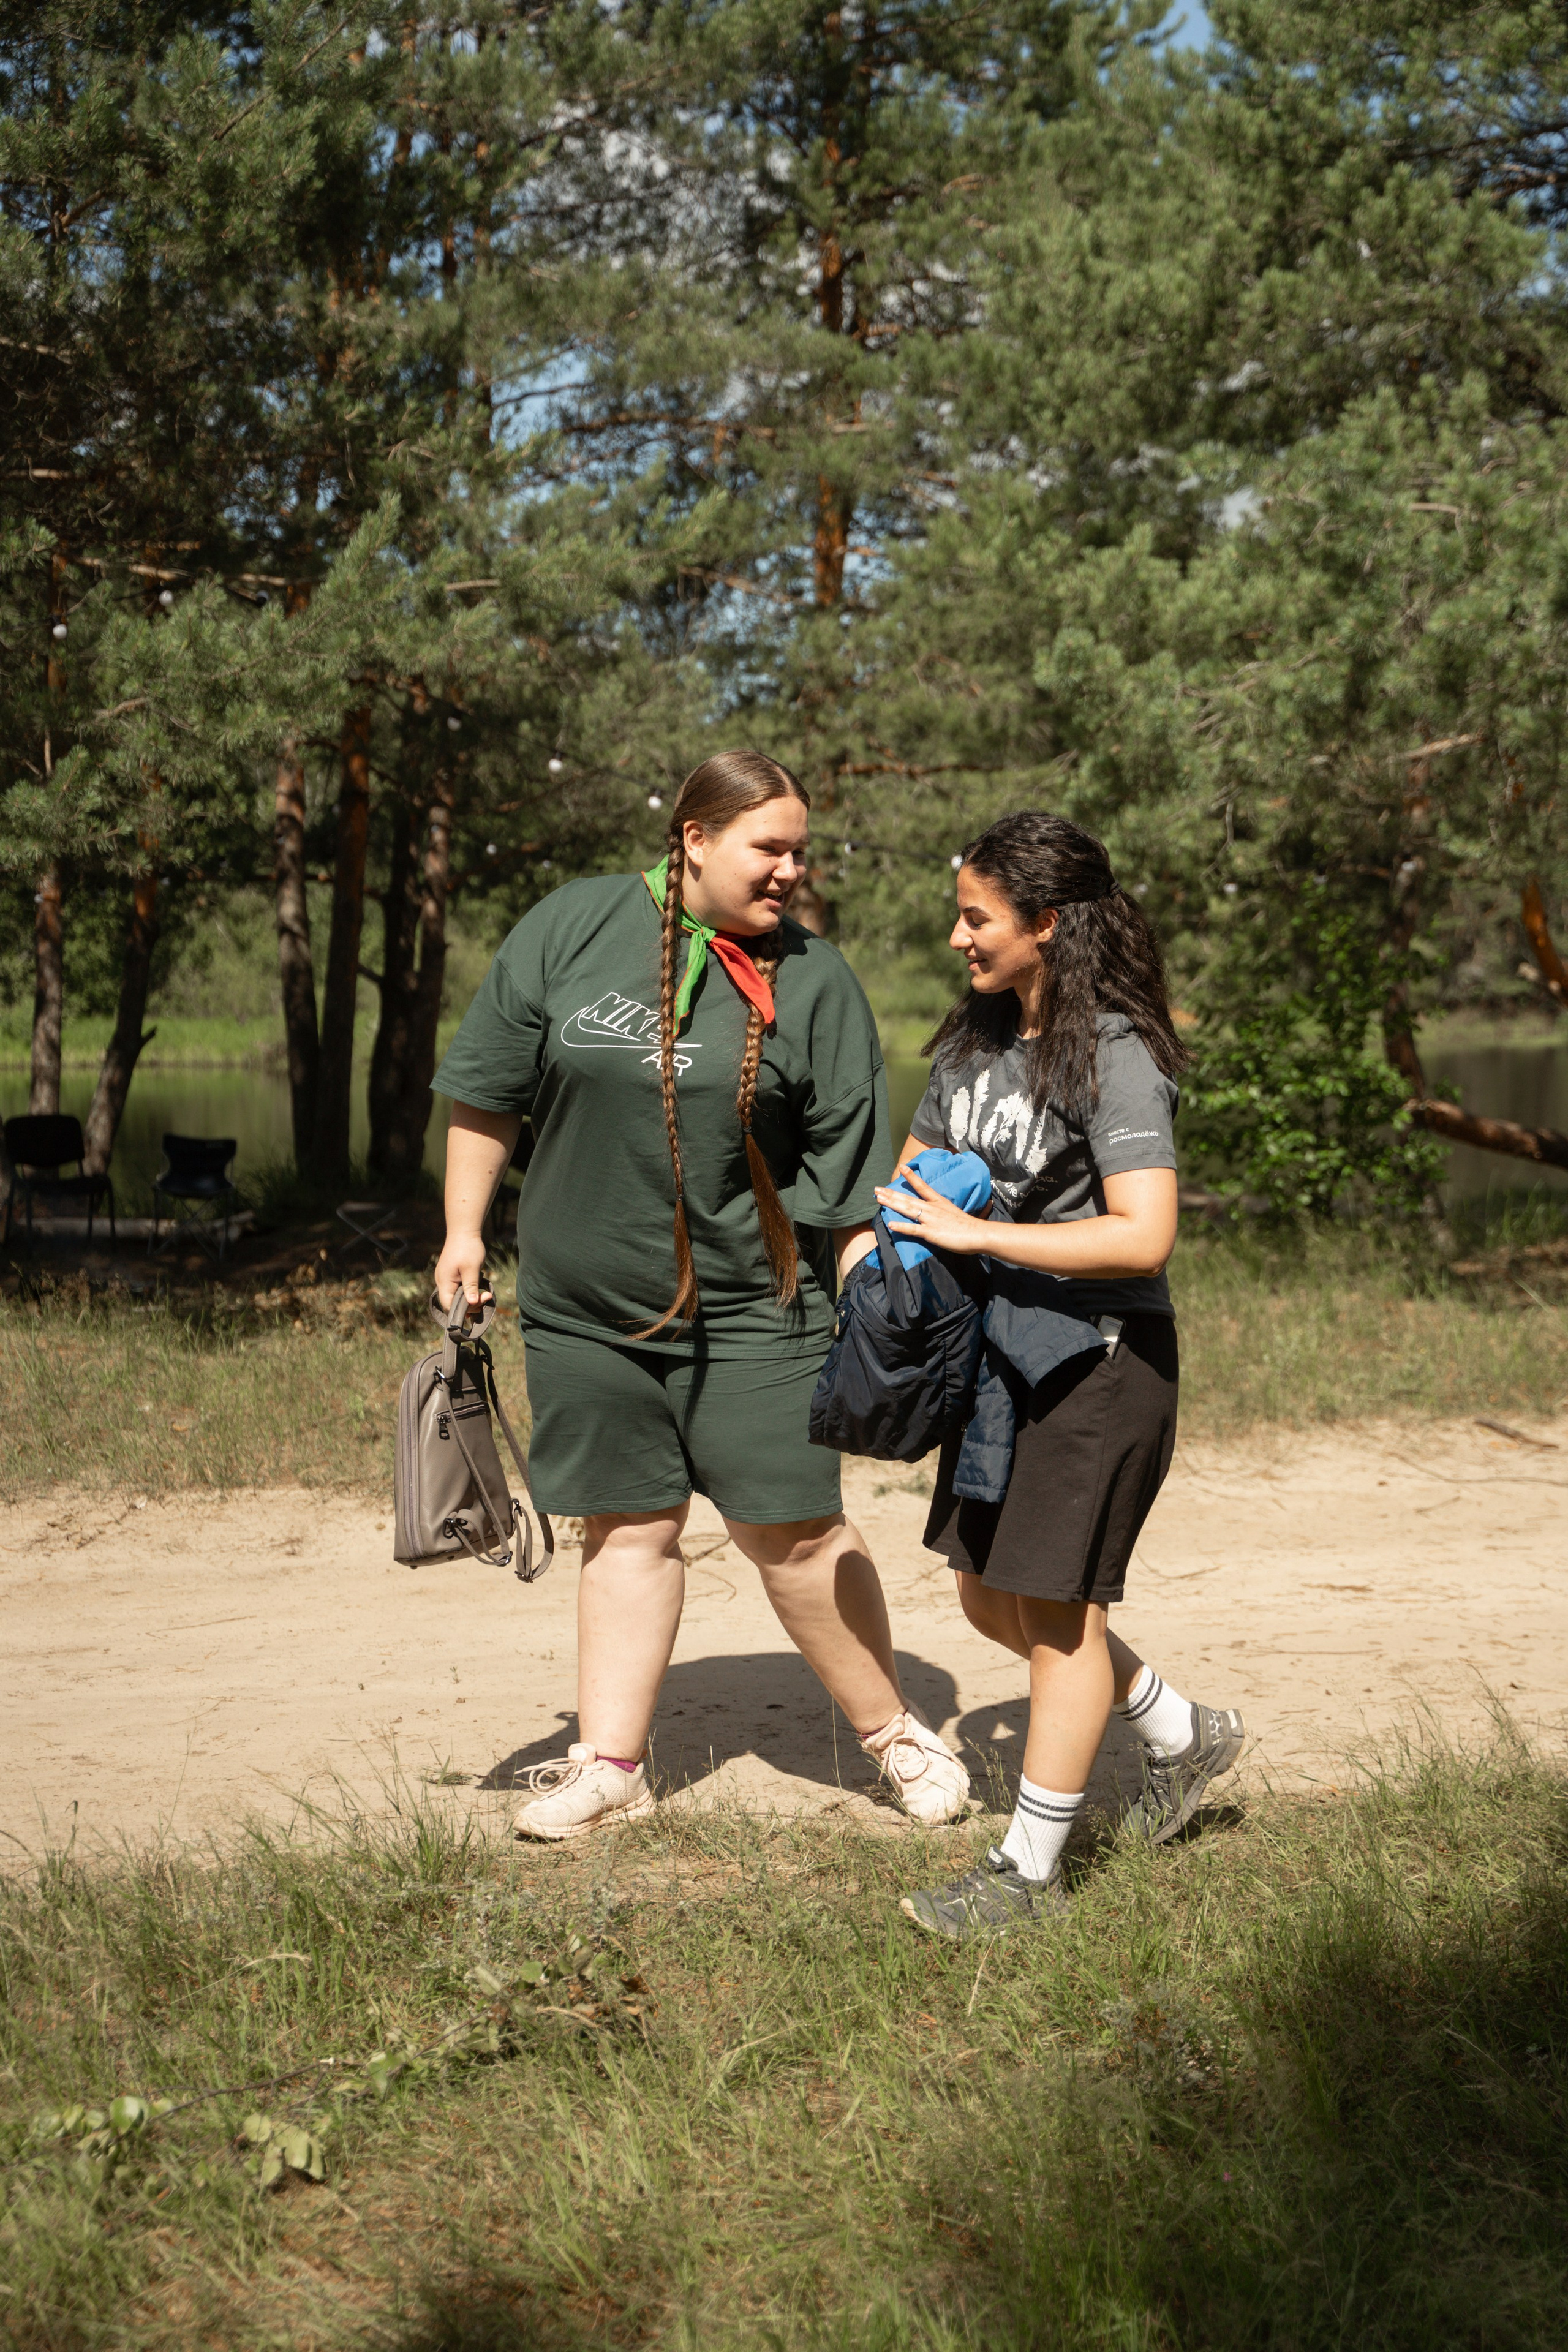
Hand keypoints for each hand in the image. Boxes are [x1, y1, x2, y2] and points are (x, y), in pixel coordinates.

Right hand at [434, 1228, 490, 1313]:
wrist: (464, 1231)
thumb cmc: (468, 1248)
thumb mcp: (471, 1268)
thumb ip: (471, 1287)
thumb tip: (472, 1304)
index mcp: (444, 1282)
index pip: (449, 1305)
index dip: (463, 1310)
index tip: (480, 1302)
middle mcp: (443, 1283)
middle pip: (454, 1304)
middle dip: (471, 1304)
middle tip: (487, 1296)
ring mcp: (447, 1280)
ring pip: (458, 1298)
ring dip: (472, 1299)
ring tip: (486, 1294)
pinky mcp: (453, 1277)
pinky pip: (460, 1291)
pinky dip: (470, 1292)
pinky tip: (480, 1289)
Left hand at [874, 1167, 989, 1255]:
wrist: (979, 1234)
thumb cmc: (970, 1227)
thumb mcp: (954, 1214)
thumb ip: (944, 1214)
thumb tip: (939, 1215)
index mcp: (939, 1202)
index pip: (923, 1186)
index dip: (911, 1176)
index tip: (902, 1167)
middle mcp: (933, 1208)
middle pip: (908, 1198)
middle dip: (891, 1193)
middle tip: (877, 1189)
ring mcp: (931, 1220)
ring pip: (907, 1210)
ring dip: (892, 1204)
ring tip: (878, 1199)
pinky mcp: (931, 1233)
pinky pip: (913, 1230)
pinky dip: (901, 1227)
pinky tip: (890, 1225)